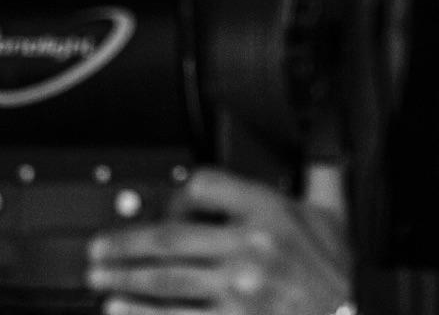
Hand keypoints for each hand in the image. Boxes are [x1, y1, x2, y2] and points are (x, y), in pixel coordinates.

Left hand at [88, 167, 350, 314]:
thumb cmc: (339, 277)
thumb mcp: (335, 216)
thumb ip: (322, 175)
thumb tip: (327, 140)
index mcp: (270, 212)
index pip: (206, 186)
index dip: (180, 193)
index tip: (168, 204)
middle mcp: (250, 247)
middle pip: (169, 238)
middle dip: (125, 244)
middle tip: (100, 247)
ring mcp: (238, 289)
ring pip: (164, 279)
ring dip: (123, 278)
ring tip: (100, 277)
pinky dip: (141, 312)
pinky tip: (119, 307)